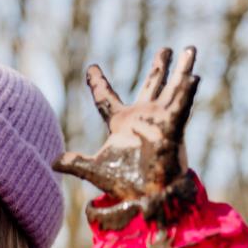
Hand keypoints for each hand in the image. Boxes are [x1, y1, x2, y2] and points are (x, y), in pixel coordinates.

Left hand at [53, 46, 199, 229]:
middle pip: (151, 85)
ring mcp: (159, 121)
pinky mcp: (172, 128)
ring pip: (172, 89)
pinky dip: (187, 92)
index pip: (105, 98)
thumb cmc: (124, 185)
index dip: (98, 82)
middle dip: (160, 67)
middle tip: (166, 49)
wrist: (147, 198)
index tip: (92, 68)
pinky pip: (181, 106)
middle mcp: (142, 117)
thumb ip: (75, 163)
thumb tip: (53, 161)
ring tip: (190, 48)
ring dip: (182, 70)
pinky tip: (194, 76)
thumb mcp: (95, 170)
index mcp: (121, 123)